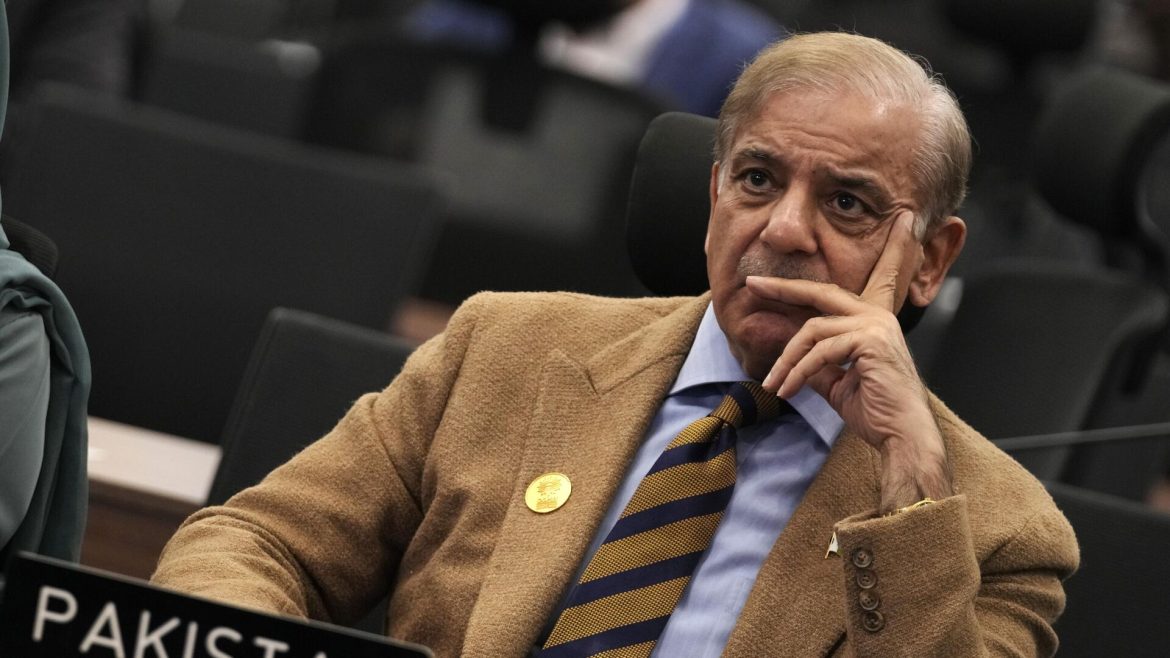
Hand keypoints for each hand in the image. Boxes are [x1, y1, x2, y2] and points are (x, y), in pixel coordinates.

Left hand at [749, 211, 951, 511]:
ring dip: (786, 360)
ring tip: (773, 384)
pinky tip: (787, 390)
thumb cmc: (875, 411)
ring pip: (812, 330)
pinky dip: (797, 371)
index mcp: (875, 320)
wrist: (901, 437)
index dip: (887, 249)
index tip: (902, 221)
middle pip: (821, 291)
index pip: (874, 278)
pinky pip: (819, 351)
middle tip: (752, 284)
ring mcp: (876, 326)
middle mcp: (878, 315)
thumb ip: (817, 360)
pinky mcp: (870, 342)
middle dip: (783, 287)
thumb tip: (791, 353)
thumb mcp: (837, 380)